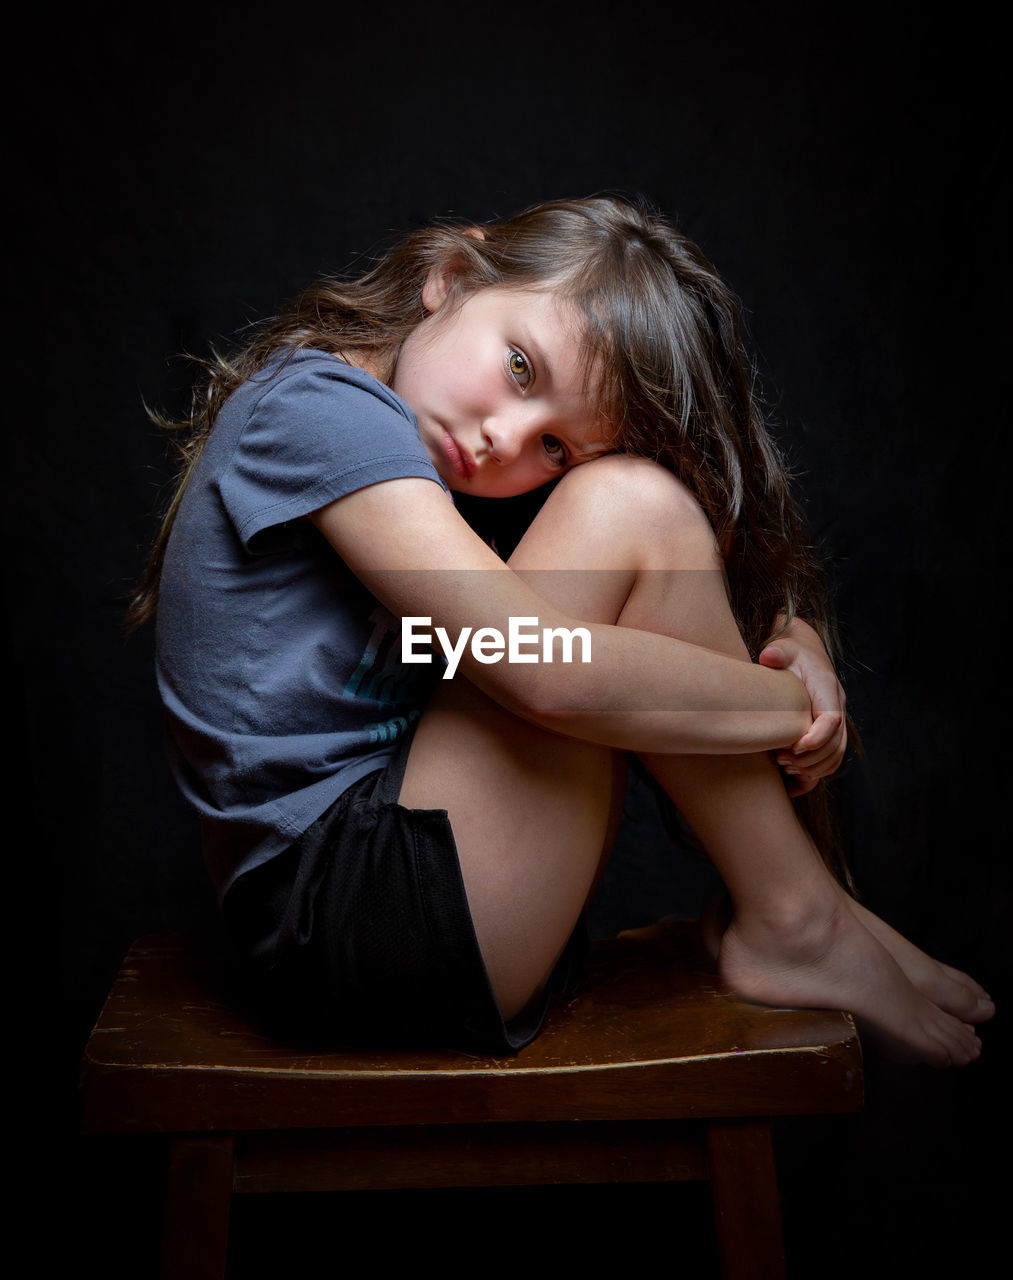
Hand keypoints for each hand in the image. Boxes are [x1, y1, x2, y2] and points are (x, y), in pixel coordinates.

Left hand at [759, 618, 846, 795]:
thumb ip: (777, 652)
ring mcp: (836, 719)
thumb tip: (769, 656)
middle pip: (836, 743)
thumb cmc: (790, 653)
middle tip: (782, 761)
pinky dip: (817, 770)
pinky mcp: (830, 730)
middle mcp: (837, 705)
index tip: (794, 748)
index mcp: (827, 688)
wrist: (804, 654)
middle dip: (811, 758)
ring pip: (837, 754)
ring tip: (785, 768)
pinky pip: (832, 758)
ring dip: (814, 767)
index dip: (816, 737)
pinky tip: (794, 776)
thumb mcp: (783, 648)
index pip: (832, 719)